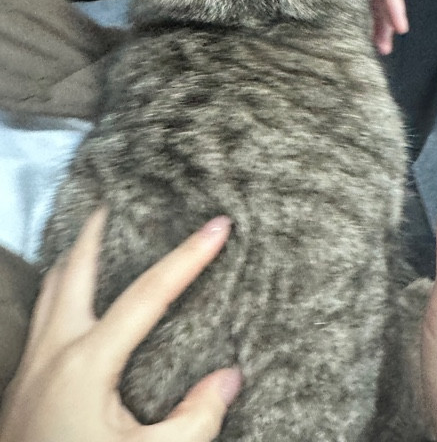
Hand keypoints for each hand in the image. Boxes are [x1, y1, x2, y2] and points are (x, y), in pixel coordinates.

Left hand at [0, 210, 241, 441]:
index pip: (148, 294)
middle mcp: (52, 353)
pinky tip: (77, 301)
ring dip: (75, 257)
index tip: (218, 226)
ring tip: (97, 237)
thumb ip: (197, 418)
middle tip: (119, 200)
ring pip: (49, 290)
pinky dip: (63, 289)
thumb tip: (231, 376)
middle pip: (72, 270)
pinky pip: (43, 316)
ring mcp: (30, 367)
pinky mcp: (23, 386)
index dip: (188, 257)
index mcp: (86, 364)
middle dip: (97, 230)